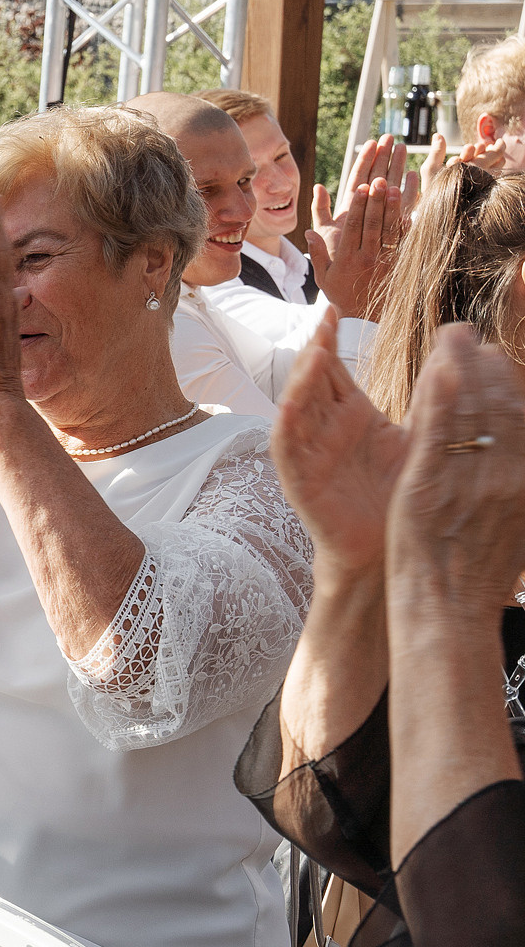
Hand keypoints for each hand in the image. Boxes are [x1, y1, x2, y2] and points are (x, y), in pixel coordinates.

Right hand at [273, 308, 407, 570]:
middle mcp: (324, 429)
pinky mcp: (300, 481)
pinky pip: (286, 450)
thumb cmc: (402, 494)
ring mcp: (309, 454)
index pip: (332, 369)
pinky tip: (290, 405)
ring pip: (296, 409)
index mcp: (350, 415)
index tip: (332, 309)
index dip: (328, 340)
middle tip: (322, 322)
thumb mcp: (418, 438)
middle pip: (310, 381)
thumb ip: (430, 400)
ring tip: (311, 353)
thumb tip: (453, 356)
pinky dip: (285, 426)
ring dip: (298, 381)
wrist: (393, 549)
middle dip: (313, 350)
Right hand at [307, 136, 404, 320]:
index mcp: (347, 259)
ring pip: (389, 231)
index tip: (361, 188)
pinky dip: (407, 227)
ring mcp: (385, 262)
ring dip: (392, 209)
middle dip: (375, 201)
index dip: (357, 207)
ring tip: (395, 188)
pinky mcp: (398, 265)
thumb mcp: (323, 277)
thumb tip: (309, 232)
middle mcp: (367, 258)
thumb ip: (318, 253)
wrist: (364, 319)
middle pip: (372, 225)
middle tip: (379, 180)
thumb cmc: (341, 294)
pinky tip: (410, 210)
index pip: (352, 227)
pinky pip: (404, 243)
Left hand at [385, 323, 524, 616]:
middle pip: (503, 405)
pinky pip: (438, 433)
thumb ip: (515, 486)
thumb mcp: (514, 524)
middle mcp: (508, 476)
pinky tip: (436, 368)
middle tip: (467, 334)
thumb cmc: (477, 574)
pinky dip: (439, 397)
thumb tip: (515, 459)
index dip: (511, 381)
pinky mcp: (431, 487)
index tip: (497, 354)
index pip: (522, 418)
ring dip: (461, 367)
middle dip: (487, 363)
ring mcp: (470, 480)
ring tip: (450, 338)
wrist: (449, 612)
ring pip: (471, 411)